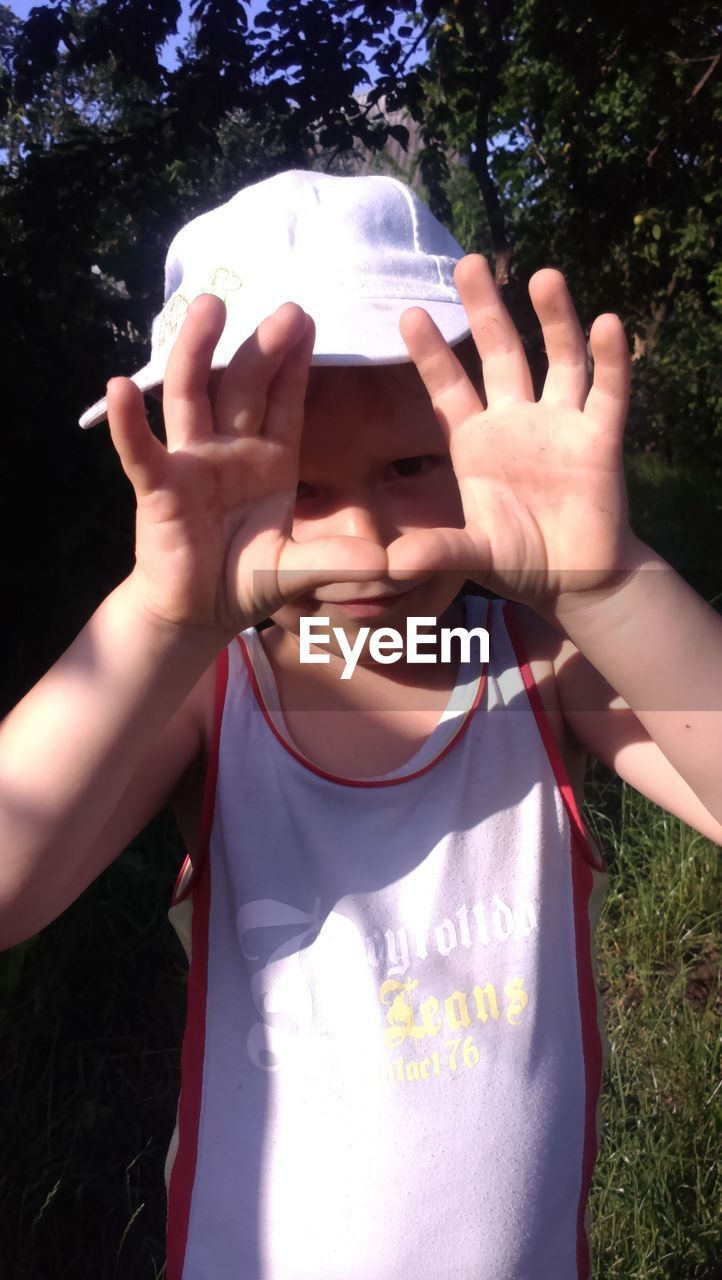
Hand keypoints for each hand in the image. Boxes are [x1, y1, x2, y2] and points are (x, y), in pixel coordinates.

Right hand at [106, 296, 388, 637]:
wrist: (196, 612)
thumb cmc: (244, 580)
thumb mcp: (296, 571)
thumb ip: (336, 562)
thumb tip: (385, 562)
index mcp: (269, 459)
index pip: (284, 401)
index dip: (295, 364)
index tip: (309, 321)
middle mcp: (230, 449)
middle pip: (243, 385)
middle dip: (262, 347)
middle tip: (288, 308)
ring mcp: (191, 463)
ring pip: (193, 396)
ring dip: (197, 352)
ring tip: (210, 308)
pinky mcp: (158, 488)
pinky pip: (142, 451)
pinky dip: (129, 423)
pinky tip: (118, 386)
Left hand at [399, 255, 638, 618]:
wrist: (575, 579)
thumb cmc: (518, 560)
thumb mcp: (473, 555)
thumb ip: (438, 552)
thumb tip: (390, 566)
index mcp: (476, 442)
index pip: (448, 389)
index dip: (431, 354)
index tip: (409, 313)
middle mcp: (517, 422)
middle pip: (500, 354)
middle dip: (485, 310)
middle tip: (470, 261)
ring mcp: (560, 425)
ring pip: (559, 359)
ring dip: (554, 319)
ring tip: (544, 275)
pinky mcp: (600, 440)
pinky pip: (608, 393)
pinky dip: (611, 360)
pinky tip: (608, 324)